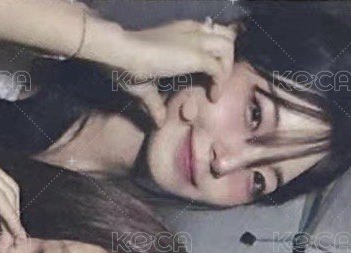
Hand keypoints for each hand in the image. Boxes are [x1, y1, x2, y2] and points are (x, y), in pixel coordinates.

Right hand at [120, 19, 236, 102]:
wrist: (122, 55)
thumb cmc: (127, 68)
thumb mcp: (144, 88)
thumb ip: (154, 104)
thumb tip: (158, 122)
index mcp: (181, 32)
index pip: (210, 34)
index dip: (214, 54)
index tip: (209, 76)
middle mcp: (191, 32)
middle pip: (225, 35)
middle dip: (225, 58)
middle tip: (217, 81)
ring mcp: (195, 42)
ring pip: (228, 47)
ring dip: (226, 69)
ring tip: (216, 90)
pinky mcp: (196, 56)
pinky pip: (219, 68)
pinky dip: (220, 83)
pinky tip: (212, 97)